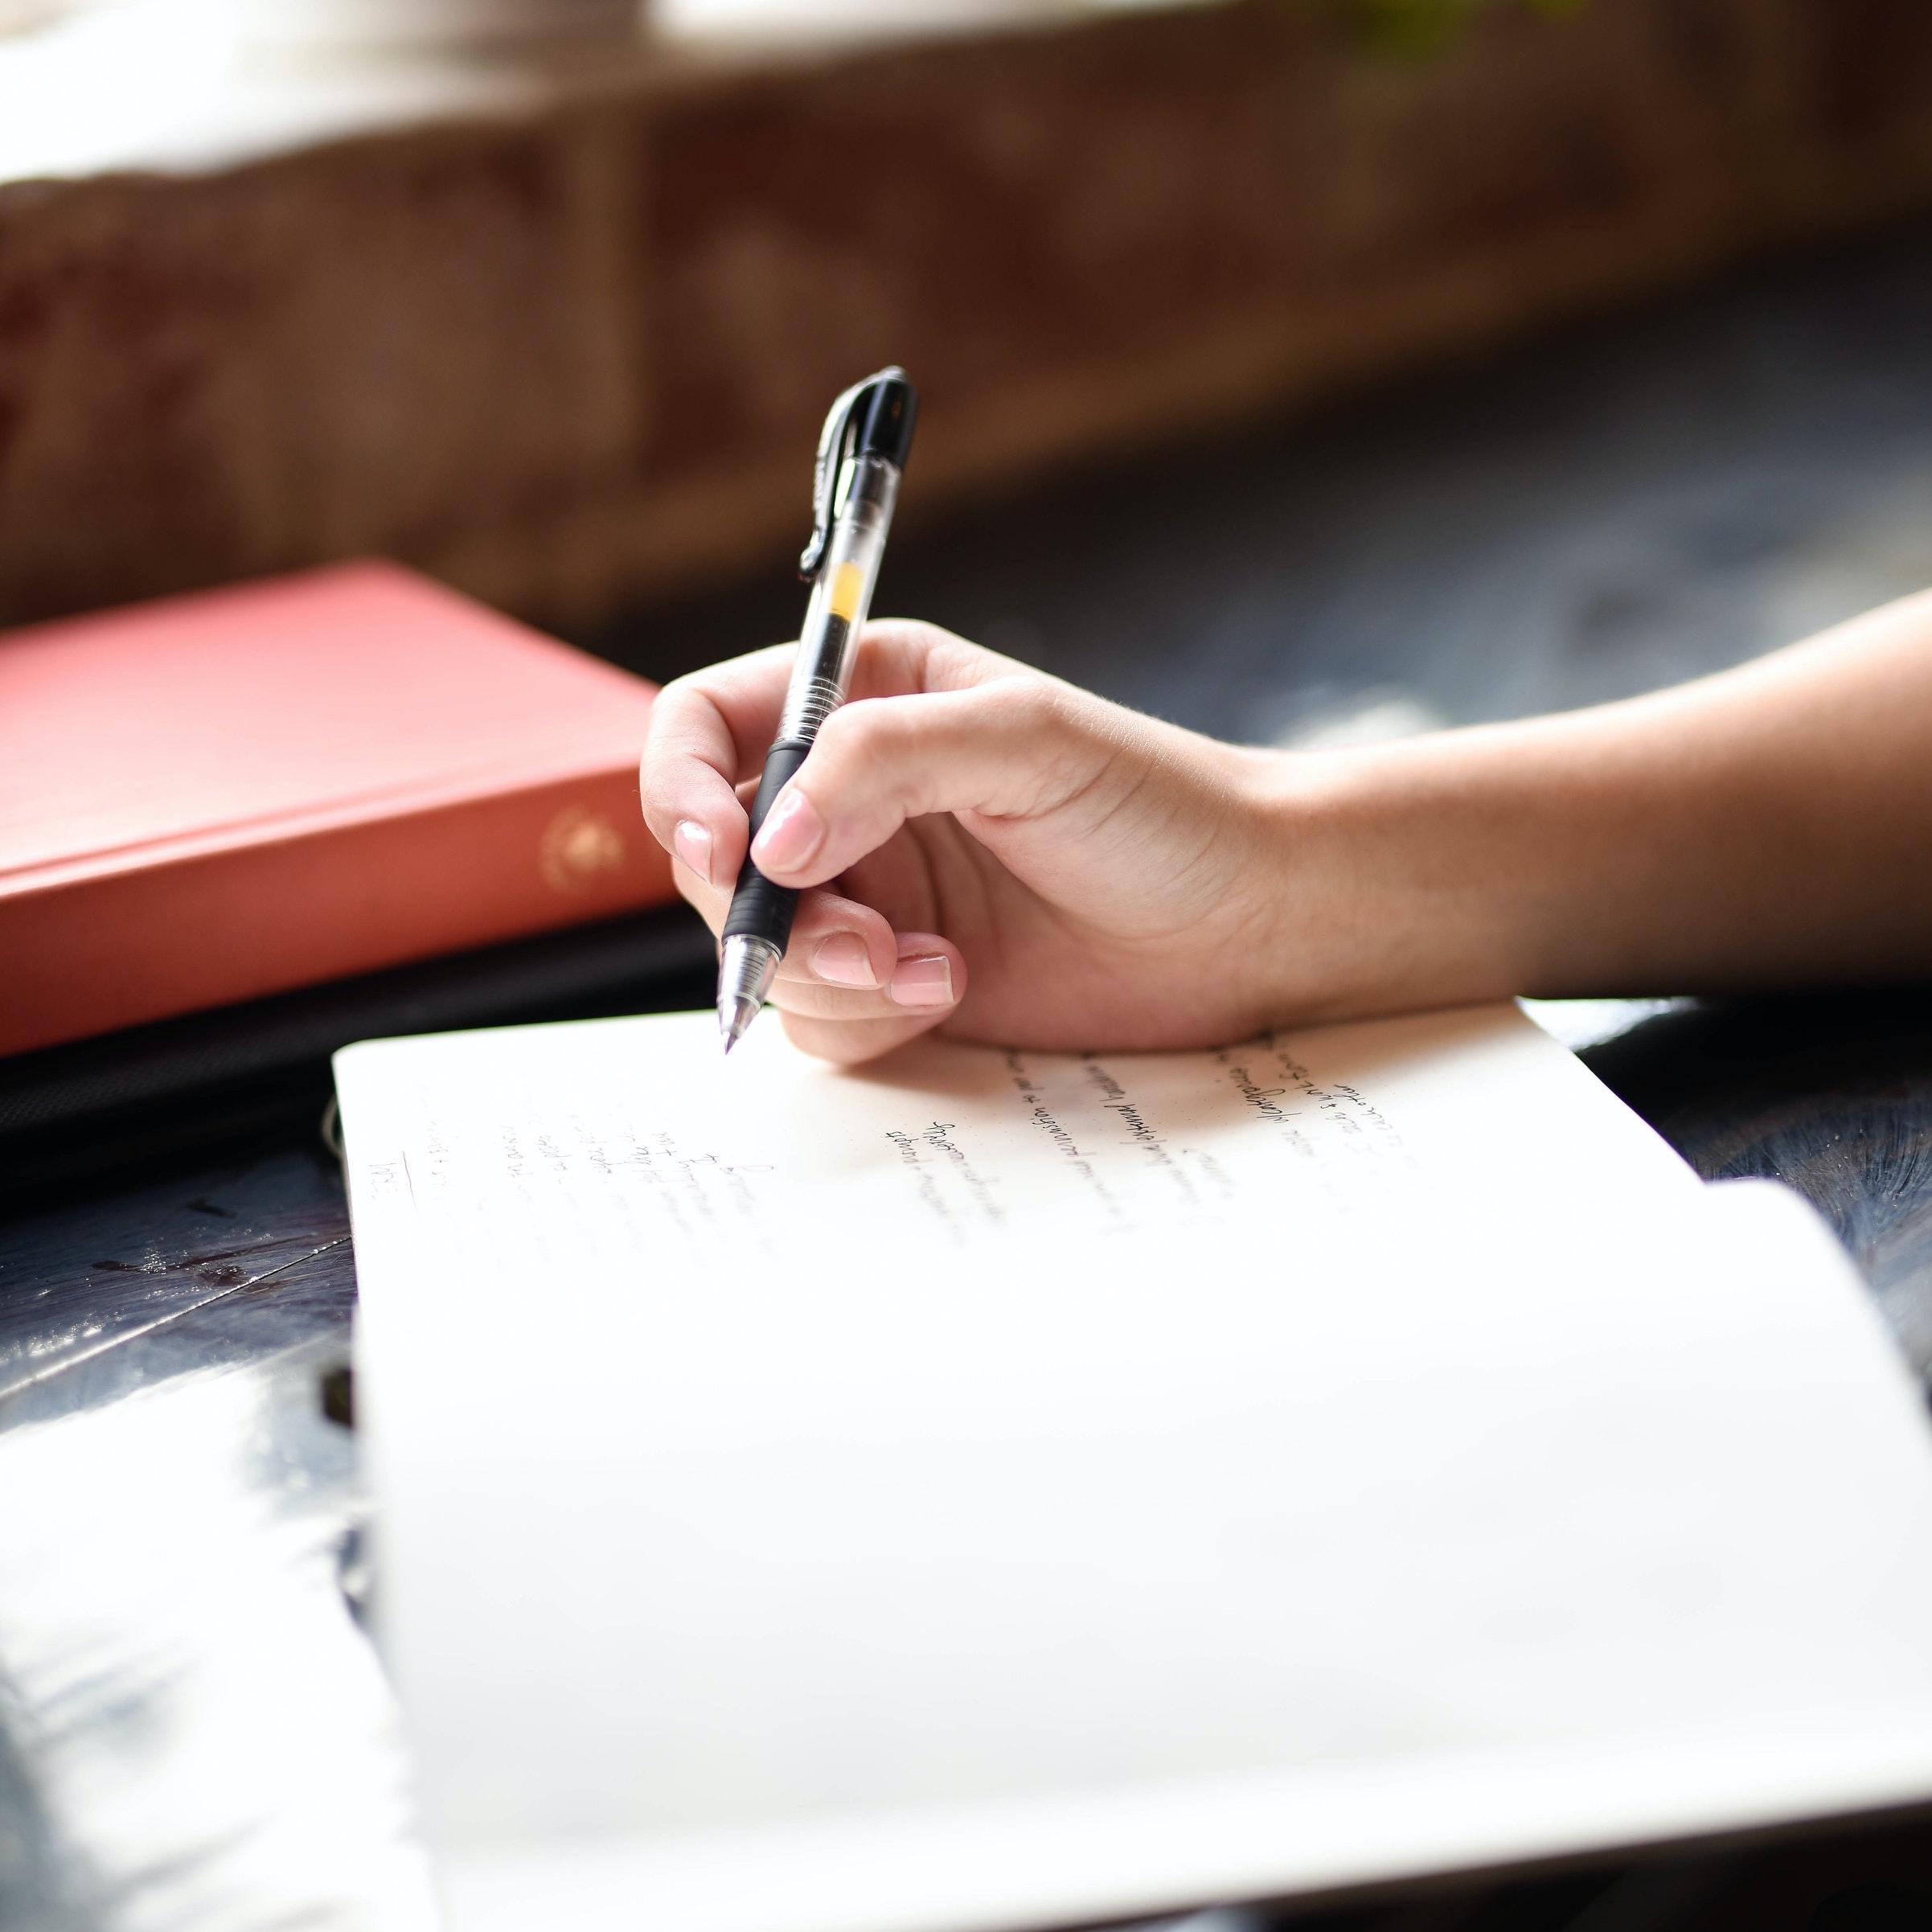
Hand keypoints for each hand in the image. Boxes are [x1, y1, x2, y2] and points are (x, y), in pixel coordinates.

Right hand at [639, 621, 1307, 1064]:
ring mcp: (870, 894)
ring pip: (760, 950)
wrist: (1248, 922)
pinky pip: (817, 1017)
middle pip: (716, 857)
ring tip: (930, 971)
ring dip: (825, 974)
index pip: (706, 727)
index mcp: (866, 699)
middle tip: (860, 941)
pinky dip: (867, 1017)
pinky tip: (951, 991)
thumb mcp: (1026, 741)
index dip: (681, 788)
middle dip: (766, 913)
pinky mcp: (895, 981)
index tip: (723, 851)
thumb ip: (884, 761)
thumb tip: (767, 843)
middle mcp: (849, 796)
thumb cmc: (1159, 805)